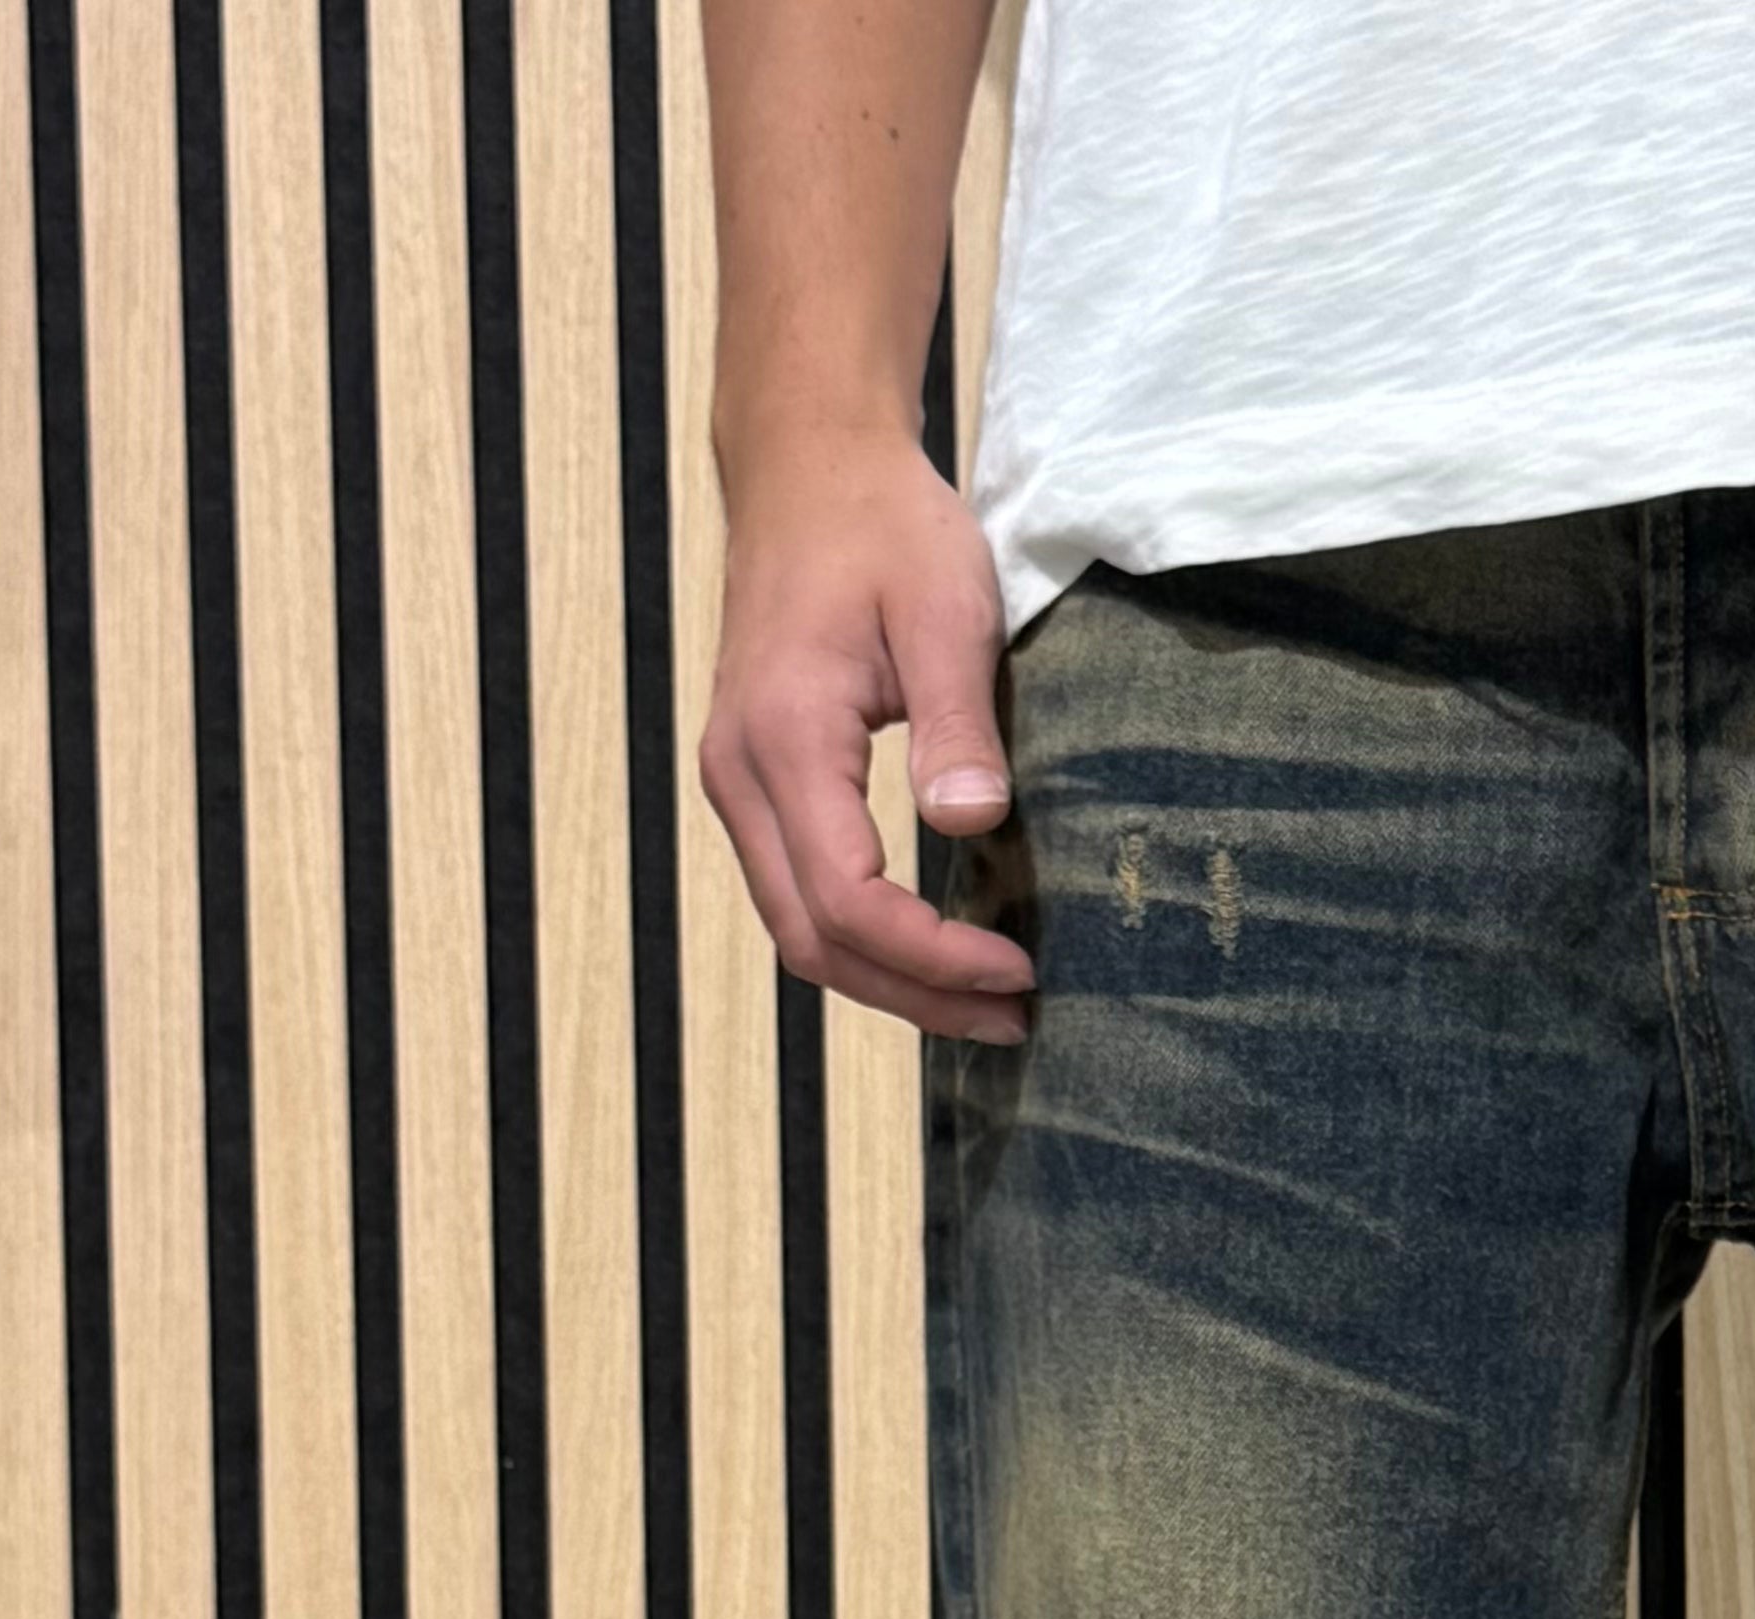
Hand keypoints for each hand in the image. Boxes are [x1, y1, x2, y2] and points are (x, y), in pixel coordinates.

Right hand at [699, 422, 1034, 1039]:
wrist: (808, 464)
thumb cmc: (881, 524)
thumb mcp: (945, 608)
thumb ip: (958, 721)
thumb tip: (970, 824)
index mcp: (784, 738)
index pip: (849, 902)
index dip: (934, 958)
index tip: (1019, 970)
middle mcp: (737, 773)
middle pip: (813, 941)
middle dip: (914, 997)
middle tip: (1013, 1018)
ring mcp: (736, 781)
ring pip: (798, 930)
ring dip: (889, 981)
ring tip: (985, 1002)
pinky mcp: (756, 780)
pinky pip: (798, 892)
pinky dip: (865, 940)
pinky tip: (936, 948)